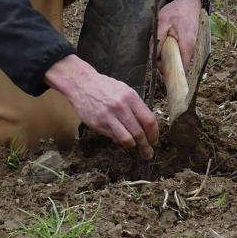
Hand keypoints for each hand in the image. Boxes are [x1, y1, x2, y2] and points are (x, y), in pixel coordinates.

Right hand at [43, 54, 158, 158]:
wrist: (82, 84)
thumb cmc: (105, 86)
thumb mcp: (125, 90)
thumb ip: (135, 106)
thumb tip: (145, 125)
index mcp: (131, 97)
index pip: (149, 120)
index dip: (154, 133)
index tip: (154, 140)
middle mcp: (121, 107)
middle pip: (139, 132)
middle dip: (146, 146)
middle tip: (149, 153)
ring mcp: (108, 116)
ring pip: (127, 139)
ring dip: (134, 147)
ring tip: (138, 150)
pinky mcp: (97, 124)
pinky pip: (113, 137)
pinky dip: (120, 142)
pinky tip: (123, 142)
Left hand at [154, 0, 202, 69]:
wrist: (190, 1)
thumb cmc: (176, 11)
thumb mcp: (162, 21)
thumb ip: (157, 39)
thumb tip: (152, 56)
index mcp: (186, 45)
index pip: (181, 67)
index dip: (169, 72)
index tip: (159, 70)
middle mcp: (191, 47)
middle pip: (180, 65)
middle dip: (167, 66)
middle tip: (156, 59)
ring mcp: (192, 45)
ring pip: (180, 59)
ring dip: (170, 58)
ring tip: (160, 51)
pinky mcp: (190, 42)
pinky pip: (181, 53)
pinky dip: (173, 53)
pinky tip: (167, 45)